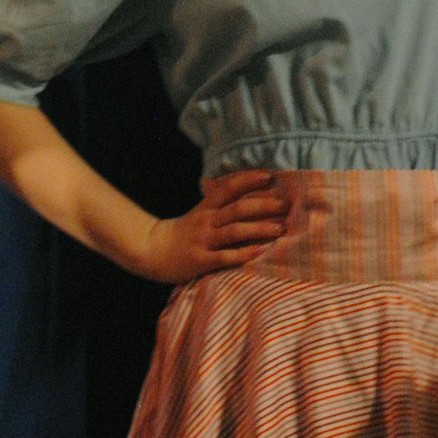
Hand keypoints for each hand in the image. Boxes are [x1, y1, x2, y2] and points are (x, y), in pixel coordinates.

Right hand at [133, 171, 286, 283]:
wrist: (151, 250)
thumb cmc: (184, 232)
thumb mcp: (199, 212)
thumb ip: (220, 203)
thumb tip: (249, 191)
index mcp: (207, 207)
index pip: (229, 188)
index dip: (249, 180)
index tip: (270, 176)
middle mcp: (206, 221)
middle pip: (238, 209)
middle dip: (264, 206)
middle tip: (286, 205)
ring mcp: (203, 240)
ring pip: (235, 231)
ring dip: (260, 229)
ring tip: (280, 229)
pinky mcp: (200, 261)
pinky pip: (226, 257)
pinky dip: (245, 254)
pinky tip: (261, 252)